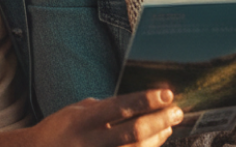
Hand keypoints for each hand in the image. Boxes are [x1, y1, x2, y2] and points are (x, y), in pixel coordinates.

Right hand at [0, 89, 181, 146]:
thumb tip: (137, 104)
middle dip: (159, 121)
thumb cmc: (58, 130)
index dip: (145, 101)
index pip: (119, 108)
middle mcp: (90, 141)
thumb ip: (103, 108)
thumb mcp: (76, 111)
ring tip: (168, 126)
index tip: (167, 94)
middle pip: (134, 132)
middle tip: (176, 111)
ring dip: (157, 138)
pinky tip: (155, 141)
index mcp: (83, 120)